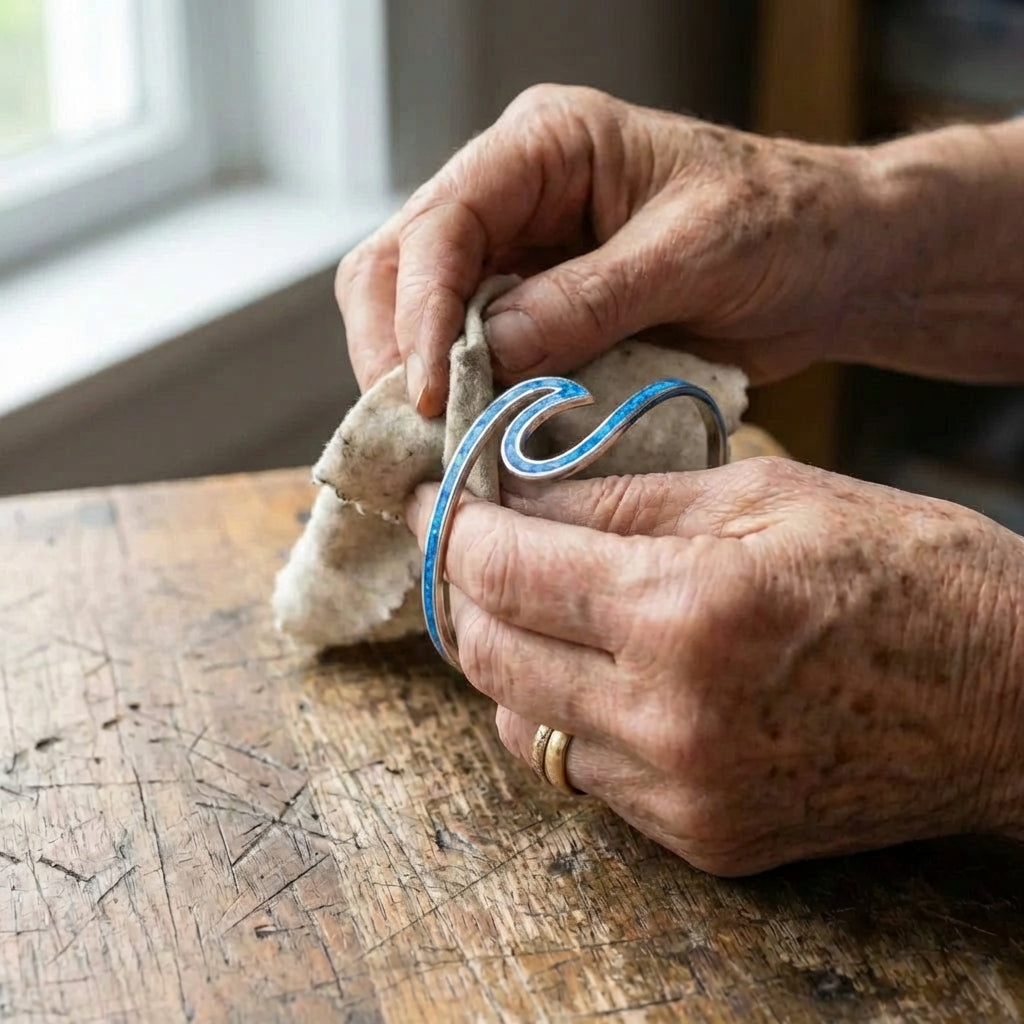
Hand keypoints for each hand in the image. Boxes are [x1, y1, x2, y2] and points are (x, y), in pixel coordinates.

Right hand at [338, 85, 879, 415]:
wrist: (830, 263)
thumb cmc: (783, 225)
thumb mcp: (693, 253)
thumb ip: (589, 300)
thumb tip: (487, 354)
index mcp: (546, 146)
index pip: (441, 223)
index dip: (419, 312)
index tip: (424, 392)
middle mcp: (514, 196)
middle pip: (400, 266)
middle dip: (396, 350)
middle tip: (415, 429)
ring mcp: (520, 257)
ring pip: (421, 316)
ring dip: (422, 382)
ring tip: (440, 443)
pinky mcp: (538, 313)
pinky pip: (473, 356)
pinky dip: (467, 399)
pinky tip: (477, 436)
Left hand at [407, 459, 1023, 874]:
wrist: (1014, 699)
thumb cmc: (909, 572)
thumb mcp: (766, 495)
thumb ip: (624, 499)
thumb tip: (521, 493)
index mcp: (686, 611)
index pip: (505, 568)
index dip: (455, 525)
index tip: (441, 498)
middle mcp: (669, 718)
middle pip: (489, 654)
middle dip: (464, 590)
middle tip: (473, 544)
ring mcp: (683, 793)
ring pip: (521, 724)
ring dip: (505, 657)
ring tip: (532, 603)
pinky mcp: (703, 838)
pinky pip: (582, 775)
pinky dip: (562, 715)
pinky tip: (593, 670)